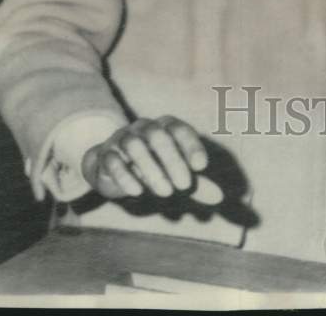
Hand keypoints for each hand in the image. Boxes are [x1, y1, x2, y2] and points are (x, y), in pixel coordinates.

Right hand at [82, 116, 207, 199]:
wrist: (110, 168)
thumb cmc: (152, 167)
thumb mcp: (175, 174)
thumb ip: (197, 185)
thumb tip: (220, 198)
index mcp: (164, 126)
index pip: (179, 129)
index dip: (191, 145)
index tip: (201, 167)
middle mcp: (143, 128)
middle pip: (158, 136)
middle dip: (173, 161)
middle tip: (184, 186)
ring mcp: (122, 139)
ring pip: (135, 146)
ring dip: (151, 169)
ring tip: (166, 193)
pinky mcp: (106, 155)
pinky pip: (113, 161)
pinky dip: (125, 176)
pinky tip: (137, 192)